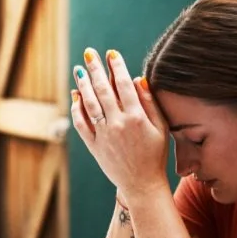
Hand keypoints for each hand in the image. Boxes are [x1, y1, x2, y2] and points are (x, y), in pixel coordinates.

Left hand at [70, 48, 168, 197]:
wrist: (142, 184)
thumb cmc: (155, 155)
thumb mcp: (160, 128)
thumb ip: (150, 103)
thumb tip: (138, 79)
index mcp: (136, 118)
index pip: (123, 84)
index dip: (116, 66)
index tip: (111, 53)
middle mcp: (118, 124)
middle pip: (103, 90)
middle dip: (95, 69)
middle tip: (89, 53)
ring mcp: (104, 135)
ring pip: (89, 104)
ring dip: (83, 84)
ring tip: (79, 69)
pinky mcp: (94, 146)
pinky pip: (81, 123)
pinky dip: (77, 108)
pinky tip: (76, 96)